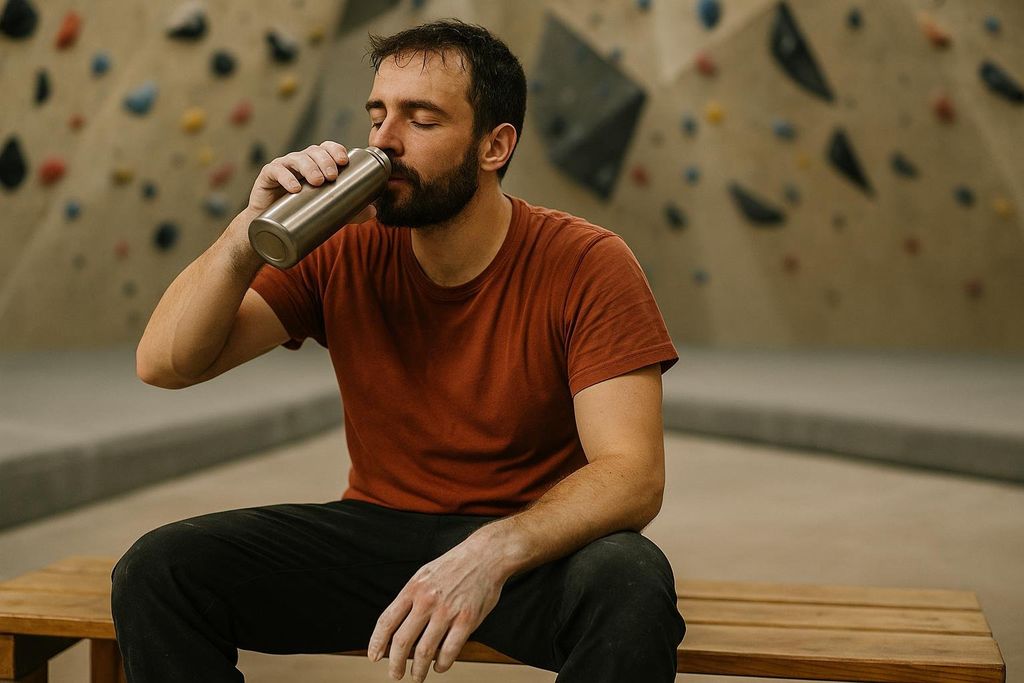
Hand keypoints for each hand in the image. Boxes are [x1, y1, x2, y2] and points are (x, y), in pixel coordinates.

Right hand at [245, 141, 377, 222]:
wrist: (273, 226)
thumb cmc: (302, 211)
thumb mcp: (328, 210)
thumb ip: (350, 210)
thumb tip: (374, 211)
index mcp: (316, 163)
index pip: (327, 148)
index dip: (335, 150)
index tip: (344, 161)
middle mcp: (300, 161)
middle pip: (314, 151)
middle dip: (325, 160)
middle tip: (332, 176)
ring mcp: (283, 166)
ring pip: (297, 159)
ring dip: (309, 167)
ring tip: (318, 182)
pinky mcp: (268, 176)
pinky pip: (276, 171)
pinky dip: (286, 178)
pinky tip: (295, 188)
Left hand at [367, 535, 508, 681]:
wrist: (486, 554)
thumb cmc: (455, 564)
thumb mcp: (424, 574)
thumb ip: (411, 597)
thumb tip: (397, 624)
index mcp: (413, 589)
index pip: (387, 621)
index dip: (377, 643)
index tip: (374, 656)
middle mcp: (427, 601)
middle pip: (402, 642)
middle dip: (395, 664)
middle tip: (395, 674)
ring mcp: (447, 611)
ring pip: (424, 651)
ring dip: (418, 670)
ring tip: (417, 676)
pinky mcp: (467, 620)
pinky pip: (449, 651)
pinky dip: (442, 664)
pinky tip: (439, 666)